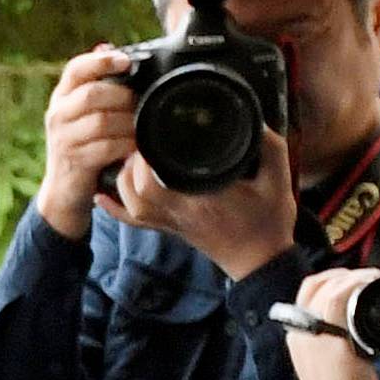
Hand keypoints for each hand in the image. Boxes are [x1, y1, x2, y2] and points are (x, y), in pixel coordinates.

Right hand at [36, 47, 139, 239]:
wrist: (65, 189)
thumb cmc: (82, 143)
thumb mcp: (82, 112)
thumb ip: (95, 83)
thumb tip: (109, 48)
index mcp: (61, 97)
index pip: (76, 69)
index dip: (102, 62)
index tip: (126, 61)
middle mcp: (57, 115)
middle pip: (92, 94)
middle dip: (122, 96)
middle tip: (139, 103)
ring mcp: (62, 139)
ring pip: (101, 121)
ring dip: (127, 122)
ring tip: (140, 125)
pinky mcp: (74, 161)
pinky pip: (105, 147)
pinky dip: (125, 145)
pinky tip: (134, 145)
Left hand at [102, 126, 296, 281]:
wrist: (261, 260)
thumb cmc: (269, 221)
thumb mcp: (277, 178)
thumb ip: (268, 146)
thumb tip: (254, 119)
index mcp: (201, 200)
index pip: (155, 183)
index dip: (144, 160)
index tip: (149, 133)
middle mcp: (179, 214)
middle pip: (137, 193)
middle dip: (131, 165)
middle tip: (139, 140)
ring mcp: (172, 224)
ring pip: (132, 207)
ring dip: (122, 181)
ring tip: (131, 156)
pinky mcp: (171, 230)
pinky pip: (135, 222)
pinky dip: (115, 210)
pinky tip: (102, 195)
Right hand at [279, 267, 379, 379]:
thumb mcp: (324, 362)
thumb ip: (329, 341)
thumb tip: (346, 325)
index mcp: (298, 338)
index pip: (305, 293)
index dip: (327, 278)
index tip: (351, 279)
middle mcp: (302, 336)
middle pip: (316, 287)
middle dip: (345, 274)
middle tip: (369, 278)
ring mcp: (317, 340)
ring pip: (329, 290)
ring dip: (356, 278)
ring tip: (374, 281)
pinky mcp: (335, 344)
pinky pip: (340, 302)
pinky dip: (358, 288)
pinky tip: (374, 288)